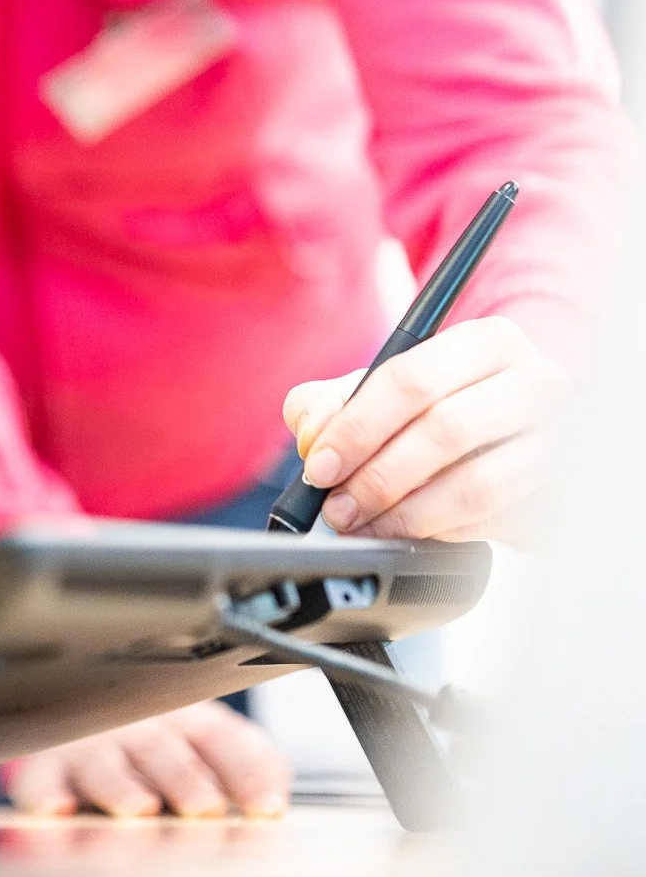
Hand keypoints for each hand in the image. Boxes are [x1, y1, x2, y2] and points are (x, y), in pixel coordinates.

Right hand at [2, 702, 289, 818]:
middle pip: (162, 749)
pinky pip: (39, 777)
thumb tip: (274, 800)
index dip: (245, 771)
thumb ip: (247, 764)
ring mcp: (87, 744)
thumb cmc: (151, 743)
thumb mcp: (204, 741)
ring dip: (121, 785)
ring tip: (139, 808)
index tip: (266, 807)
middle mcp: (134, 725)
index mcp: (183, 717)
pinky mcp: (42, 764)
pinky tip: (57, 808)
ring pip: (103, 761)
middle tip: (203, 806)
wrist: (76, 712)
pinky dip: (45, 792)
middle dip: (184, 778)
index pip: (222, 740)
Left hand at [283, 316, 568, 540]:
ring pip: (476, 486)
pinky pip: (496, 524)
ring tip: (365, 527)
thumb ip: (327, 403)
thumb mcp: (377, 389)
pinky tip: (411, 533)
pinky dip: (443, 534)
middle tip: (338, 509)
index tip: (319, 467)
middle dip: (377, 478)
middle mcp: (538, 384)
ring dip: (407, 516)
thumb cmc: (438, 404)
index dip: (356, 428)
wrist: (510, 431)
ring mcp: (561, 442)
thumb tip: (313, 438)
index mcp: (489, 342)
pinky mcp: (563, 495)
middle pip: (445, 432)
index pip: (411, 379)